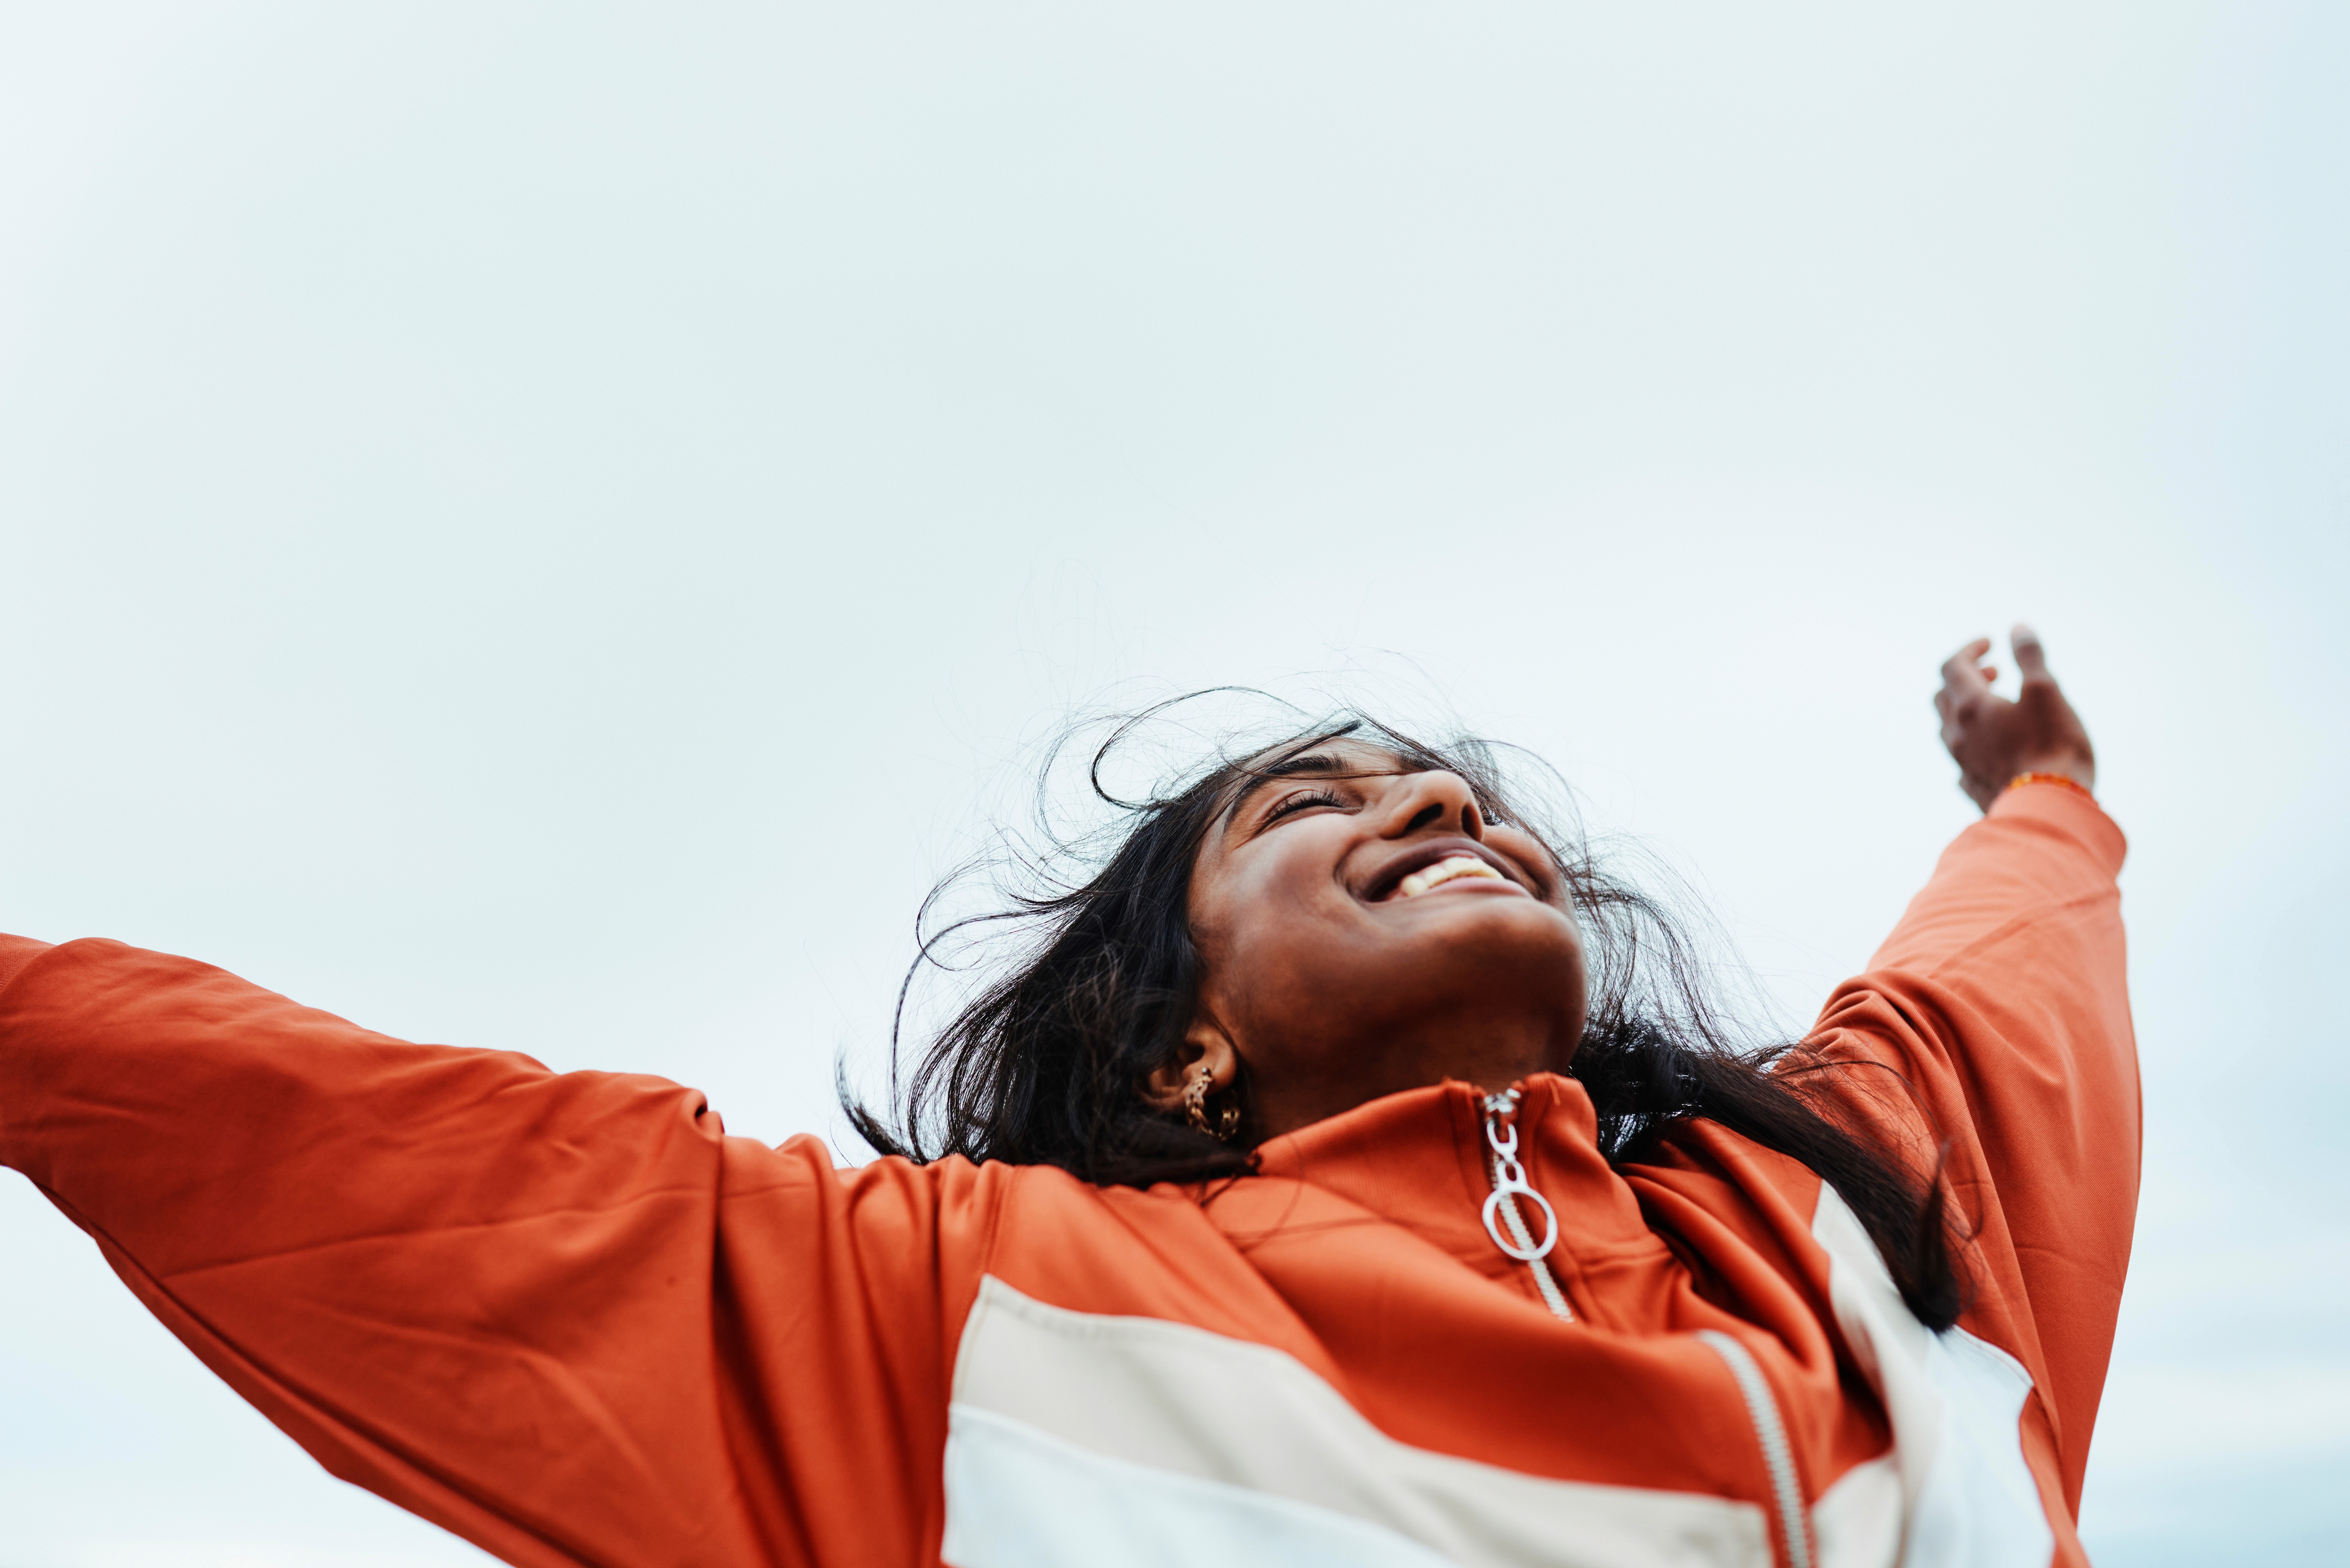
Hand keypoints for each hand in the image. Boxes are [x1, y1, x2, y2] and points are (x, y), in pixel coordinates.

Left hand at [1935, 625, 2096, 811]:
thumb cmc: (2053, 746)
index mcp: (1970, 706)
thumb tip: (2017, 629)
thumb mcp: (2046, 692)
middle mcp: (1956, 733)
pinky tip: (1994, 742)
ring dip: (1966, 708)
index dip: (1970, 649)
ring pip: (1949, 726)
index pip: (1953, 666)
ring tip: (1997, 706)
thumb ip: (2029, 658)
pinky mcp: (1972, 784)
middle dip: (1966, 678)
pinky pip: (1961, 754)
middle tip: (1995, 674)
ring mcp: (1961, 761)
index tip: (1991, 644)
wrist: (2050, 808)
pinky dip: (1972, 738)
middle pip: (1944, 695)